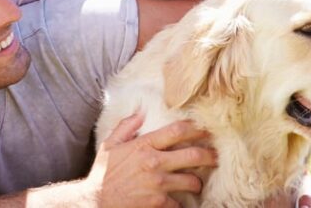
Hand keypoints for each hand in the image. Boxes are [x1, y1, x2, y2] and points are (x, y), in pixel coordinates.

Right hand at [86, 112, 217, 207]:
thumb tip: (140, 112)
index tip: (206, 129)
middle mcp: (154, 162)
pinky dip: (182, 204)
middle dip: (210, 155)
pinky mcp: (157, 203)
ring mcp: (158, 183)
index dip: (196, 128)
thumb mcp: (109, 145)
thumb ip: (125, 127)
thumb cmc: (101, 174)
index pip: (178, 131)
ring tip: (198, 182)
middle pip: (194, 154)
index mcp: (144, 145)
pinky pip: (180, 203)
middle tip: (216, 156)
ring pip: (192, 180)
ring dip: (198, 182)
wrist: (94, 202)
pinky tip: (182, 203)